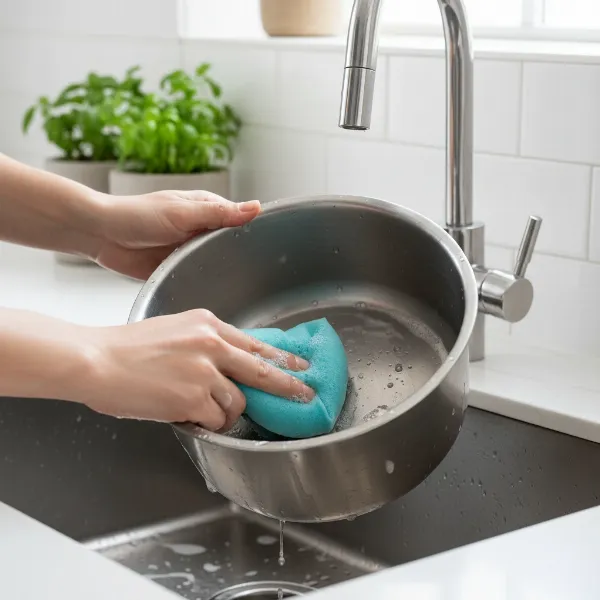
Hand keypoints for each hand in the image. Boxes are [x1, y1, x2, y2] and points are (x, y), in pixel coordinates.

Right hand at [86, 309, 313, 430]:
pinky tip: (187, 413)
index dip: (282, 357)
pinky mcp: (193, 399)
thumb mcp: (175, 330)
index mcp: (207, 324)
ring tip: (199, 406)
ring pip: (237, 402)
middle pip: (263, 370)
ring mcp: (205, 373)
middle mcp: (212, 345)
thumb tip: (231, 362)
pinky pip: (216, 420)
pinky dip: (207, 422)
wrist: (96, 360)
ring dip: (225, 411)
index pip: (256, 342)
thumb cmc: (127, 347)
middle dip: (288, 386)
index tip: (300, 365)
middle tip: (305, 395)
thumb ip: (207, 343)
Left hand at [94, 190, 260, 279]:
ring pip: (215, 263)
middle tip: (260, 277)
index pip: (240, 220)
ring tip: (242, 290)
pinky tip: (214, 294)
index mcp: (206, 210)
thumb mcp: (182, 213)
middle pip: (231, 245)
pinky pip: (196, 278)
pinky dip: (203, 283)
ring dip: (223, 273)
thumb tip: (256, 207)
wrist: (100, 235)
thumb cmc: (136, 215)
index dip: (256, 232)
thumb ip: (219, 213)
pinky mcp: (177, 269)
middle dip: (241, 257)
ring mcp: (188, 251)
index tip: (275, 248)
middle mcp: (200, 230)